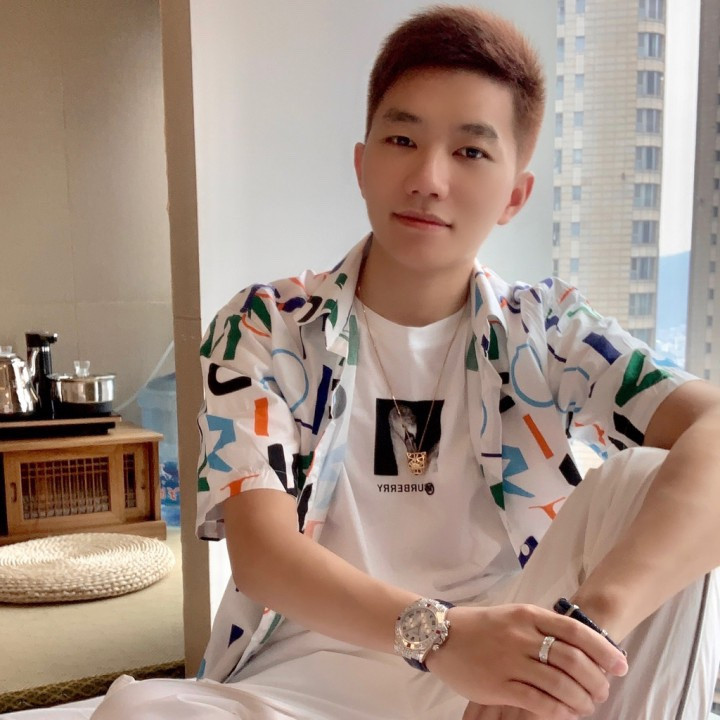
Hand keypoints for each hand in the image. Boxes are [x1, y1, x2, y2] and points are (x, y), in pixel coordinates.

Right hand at [426, 604, 627, 719]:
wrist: (440, 634)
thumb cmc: (481, 625)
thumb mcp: (513, 615)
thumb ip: (542, 627)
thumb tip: (580, 646)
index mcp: (528, 614)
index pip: (575, 630)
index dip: (603, 650)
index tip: (620, 665)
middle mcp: (521, 636)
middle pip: (572, 660)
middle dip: (596, 680)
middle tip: (603, 691)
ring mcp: (509, 660)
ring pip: (559, 684)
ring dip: (581, 699)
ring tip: (587, 706)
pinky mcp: (498, 685)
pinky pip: (538, 702)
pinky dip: (559, 711)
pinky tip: (567, 714)